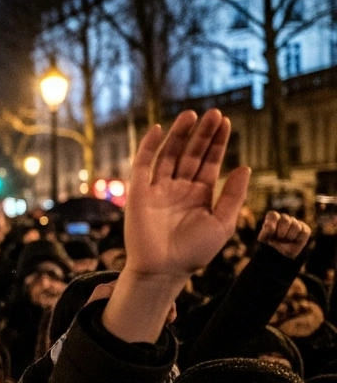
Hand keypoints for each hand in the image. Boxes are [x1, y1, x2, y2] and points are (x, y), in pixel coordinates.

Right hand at [103, 109, 248, 342]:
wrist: (163, 269)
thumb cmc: (194, 252)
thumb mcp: (222, 223)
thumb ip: (232, 195)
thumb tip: (244, 167)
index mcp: (199, 195)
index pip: (210, 162)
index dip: (218, 143)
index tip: (226, 122)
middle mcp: (178, 188)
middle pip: (191, 154)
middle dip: (203, 134)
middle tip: (214, 113)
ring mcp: (158, 188)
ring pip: (169, 154)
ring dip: (180, 134)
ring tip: (192, 115)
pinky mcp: (139, 191)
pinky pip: (143, 164)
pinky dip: (149, 146)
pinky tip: (159, 129)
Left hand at [258, 211, 309, 259]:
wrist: (280, 255)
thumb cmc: (270, 245)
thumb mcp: (263, 240)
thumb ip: (264, 233)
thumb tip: (270, 227)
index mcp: (272, 218)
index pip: (273, 215)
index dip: (272, 225)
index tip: (271, 234)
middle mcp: (284, 219)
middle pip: (285, 219)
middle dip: (281, 232)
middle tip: (279, 238)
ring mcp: (295, 223)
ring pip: (296, 225)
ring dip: (290, 236)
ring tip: (286, 240)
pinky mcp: (304, 229)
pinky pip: (304, 231)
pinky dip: (299, 239)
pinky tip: (294, 241)